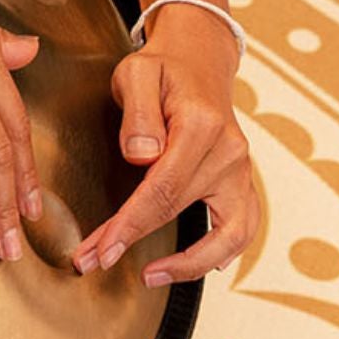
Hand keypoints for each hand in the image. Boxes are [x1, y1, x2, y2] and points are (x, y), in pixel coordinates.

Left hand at [71, 7, 255, 285]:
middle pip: (178, 211)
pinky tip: (198, 266)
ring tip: (151, 277)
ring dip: (191, 265)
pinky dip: (224, 252)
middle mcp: (229, 152)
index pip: (161, 189)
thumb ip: (137, 113)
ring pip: (231, 234)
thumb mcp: (136, 73)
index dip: (128, 225)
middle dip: (133, 241)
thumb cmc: (162, 68)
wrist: (197, 61)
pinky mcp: (241, 181)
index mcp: (201, 127)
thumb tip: (141, 155)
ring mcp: (241, 170)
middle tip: (94, 259)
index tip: (100, 249)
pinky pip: (244, 227)